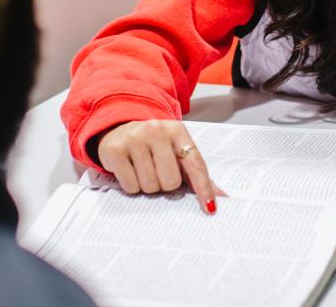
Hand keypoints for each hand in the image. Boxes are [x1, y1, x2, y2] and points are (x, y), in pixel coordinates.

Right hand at [98, 119, 224, 213]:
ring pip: (150, 185)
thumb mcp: (175, 150)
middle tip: (157, 172)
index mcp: (177, 131)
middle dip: (165, 184)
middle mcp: (157, 131)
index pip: (195, 164)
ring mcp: (135, 138)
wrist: (119, 127)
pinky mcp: (115, 149)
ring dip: (147, 185)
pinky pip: (130, 186)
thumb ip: (196, 172)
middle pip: (171, 181)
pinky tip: (128, 169)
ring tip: (141, 169)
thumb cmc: (153, 145)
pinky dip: (130, 185)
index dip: (203, 187)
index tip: (209, 207)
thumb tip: (220, 196)